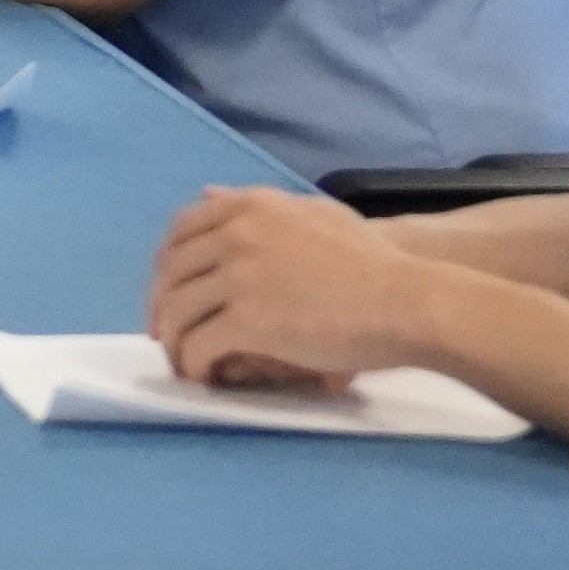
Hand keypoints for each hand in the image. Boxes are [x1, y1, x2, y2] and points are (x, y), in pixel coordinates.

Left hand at [145, 180, 424, 392]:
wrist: (407, 300)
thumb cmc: (373, 263)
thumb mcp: (313, 214)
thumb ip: (260, 207)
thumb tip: (211, 194)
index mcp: (249, 207)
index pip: (180, 231)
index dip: (167, 266)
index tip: (170, 291)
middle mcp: (237, 234)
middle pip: (170, 273)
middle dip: (161, 306)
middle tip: (167, 334)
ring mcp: (240, 275)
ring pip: (176, 310)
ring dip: (172, 341)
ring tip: (184, 361)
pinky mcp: (249, 320)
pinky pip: (199, 344)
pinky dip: (193, 363)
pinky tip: (204, 375)